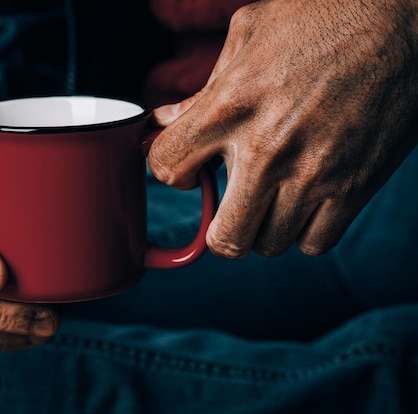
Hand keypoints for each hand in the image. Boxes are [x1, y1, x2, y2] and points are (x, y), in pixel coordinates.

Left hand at [148, 0, 417, 257]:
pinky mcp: (355, 187)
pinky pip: (313, 243)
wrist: (403, 18)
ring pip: (268, 244)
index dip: (170, 172)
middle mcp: (267, 149)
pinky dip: (303, 230)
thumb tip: (165, 121)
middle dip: (219, 228)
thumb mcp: (248, 36)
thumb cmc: (321, 18)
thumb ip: (202, 89)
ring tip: (272, 195)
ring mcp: (313, 174)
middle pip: (224, 238)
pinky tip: (304, 199)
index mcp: (229, 105)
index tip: (188, 168)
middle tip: (229, 206)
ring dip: (264, 226)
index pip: (167, 167)